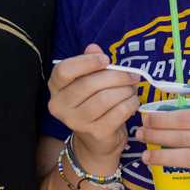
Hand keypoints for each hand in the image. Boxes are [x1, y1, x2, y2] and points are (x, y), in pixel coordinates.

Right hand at [48, 45, 139, 171]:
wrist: (97, 141)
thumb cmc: (93, 104)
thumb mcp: (89, 81)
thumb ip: (90, 63)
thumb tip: (94, 48)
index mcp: (56, 89)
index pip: (63, 71)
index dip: (86, 62)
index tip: (106, 59)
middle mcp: (60, 106)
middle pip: (89, 84)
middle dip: (116, 76)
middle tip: (132, 75)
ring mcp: (76, 122)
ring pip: (105, 98)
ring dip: (125, 90)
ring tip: (132, 89)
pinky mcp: (95, 132)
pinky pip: (118, 112)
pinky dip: (130, 103)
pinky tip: (133, 101)